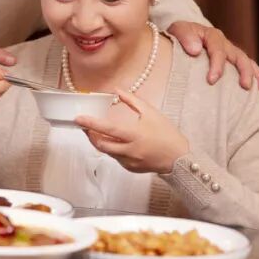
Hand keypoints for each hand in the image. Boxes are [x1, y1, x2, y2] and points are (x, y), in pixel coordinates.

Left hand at [74, 89, 188, 173]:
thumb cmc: (167, 134)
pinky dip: (111, 149)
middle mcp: (129, 150)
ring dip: (99, 142)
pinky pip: (116, 158)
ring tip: (95, 131)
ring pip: (107, 152)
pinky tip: (113, 141)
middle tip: (85, 125)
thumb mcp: (151, 113)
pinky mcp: (131, 168)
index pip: (107, 128)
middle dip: (90, 134)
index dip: (91, 123)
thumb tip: (117, 90)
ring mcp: (129, 161)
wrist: (179, 158)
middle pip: (101, 144)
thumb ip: (132, 100)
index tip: (79, 118)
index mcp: (134, 134)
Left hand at [167, 21, 258, 94]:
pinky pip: (249, 69)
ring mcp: (231, 53)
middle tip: (244, 86)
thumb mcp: (177, 31)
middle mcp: (225, 44)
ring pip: (248, 63)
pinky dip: (258, 79)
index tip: (211, 80)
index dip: (217, 65)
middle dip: (243, 72)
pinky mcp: (233, 62)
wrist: (182, 35)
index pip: (218, 49)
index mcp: (212, 36)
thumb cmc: (180, 36)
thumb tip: (196, 50)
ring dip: (255, 77)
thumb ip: (185, 37)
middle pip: (239, 56)